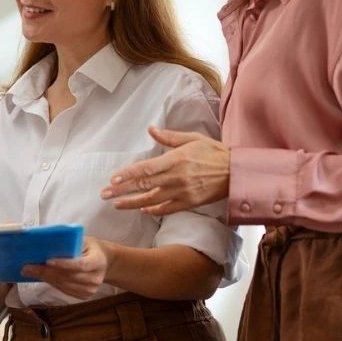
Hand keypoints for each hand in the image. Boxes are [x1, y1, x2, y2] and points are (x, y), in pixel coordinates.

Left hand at [21, 236, 108, 298]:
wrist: (104, 262)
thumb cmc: (90, 248)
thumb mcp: (84, 240)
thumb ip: (70, 243)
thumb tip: (46, 243)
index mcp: (98, 261)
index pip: (80, 265)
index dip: (64, 264)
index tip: (47, 261)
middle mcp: (95, 278)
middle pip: (68, 277)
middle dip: (46, 272)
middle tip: (27, 267)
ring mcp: (91, 289)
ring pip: (64, 285)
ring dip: (45, 278)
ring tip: (30, 271)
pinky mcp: (84, 295)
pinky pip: (64, 290)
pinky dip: (51, 283)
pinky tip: (41, 277)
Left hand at [101, 126, 229, 214]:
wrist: (236, 172)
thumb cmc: (214, 153)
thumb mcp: (192, 139)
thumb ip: (170, 137)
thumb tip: (151, 130)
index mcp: (175, 160)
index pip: (146, 168)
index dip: (127, 174)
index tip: (113, 178)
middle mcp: (176, 178)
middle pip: (143, 185)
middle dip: (122, 190)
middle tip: (104, 193)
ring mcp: (182, 192)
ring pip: (151, 200)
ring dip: (132, 203)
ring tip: (116, 205)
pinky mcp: (189, 203)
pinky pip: (167, 209)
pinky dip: (153, 210)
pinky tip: (142, 210)